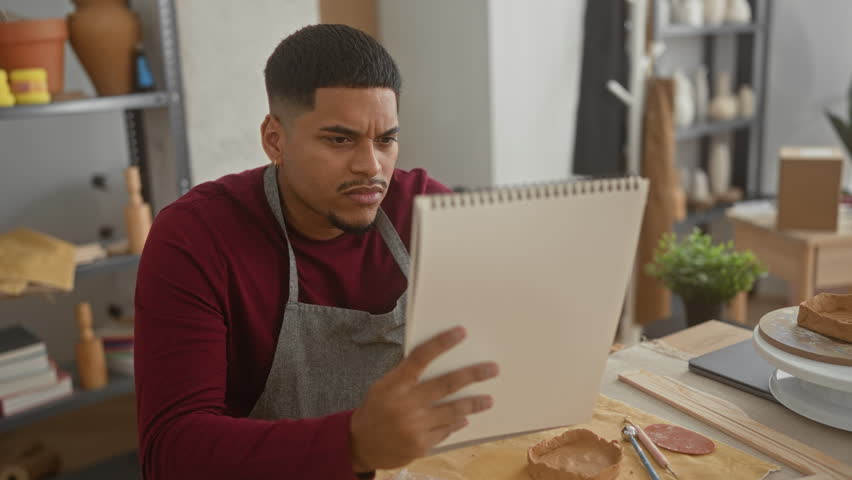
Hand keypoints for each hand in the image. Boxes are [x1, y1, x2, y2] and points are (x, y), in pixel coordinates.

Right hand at [349, 326, 497, 471]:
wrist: (361, 445)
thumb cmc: (375, 409)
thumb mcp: (384, 386)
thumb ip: (407, 375)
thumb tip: (437, 361)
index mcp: (395, 384)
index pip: (421, 357)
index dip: (442, 343)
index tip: (461, 332)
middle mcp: (406, 403)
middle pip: (446, 384)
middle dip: (473, 375)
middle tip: (492, 369)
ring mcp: (415, 426)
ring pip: (452, 411)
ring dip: (473, 404)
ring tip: (488, 400)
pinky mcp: (421, 444)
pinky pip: (445, 430)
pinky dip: (455, 423)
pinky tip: (464, 419)